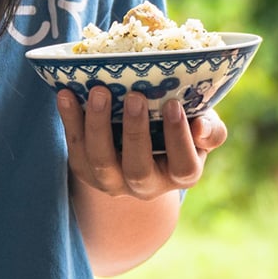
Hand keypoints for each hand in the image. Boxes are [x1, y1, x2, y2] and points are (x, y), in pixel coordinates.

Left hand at [59, 87, 226, 199]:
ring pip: (101, 163)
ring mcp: (114, 182)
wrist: (146, 143)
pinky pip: (75, 151)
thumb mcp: (203, 127)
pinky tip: (67, 95)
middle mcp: (147, 186)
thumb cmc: (182, 128)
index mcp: (182, 175)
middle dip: (134, 132)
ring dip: (98, 126)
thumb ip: (210, 129)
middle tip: (134, 96)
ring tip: (99, 92)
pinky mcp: (87, 172)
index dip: (178, 138)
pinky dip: (70, 122)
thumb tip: (200, 127)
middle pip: (137, 168)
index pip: (183, 165)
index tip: (174, 105)